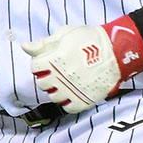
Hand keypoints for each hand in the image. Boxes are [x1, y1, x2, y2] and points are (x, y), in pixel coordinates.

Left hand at [21, 17, 142, 113]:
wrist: (116, 50)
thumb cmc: (90, 39)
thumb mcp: (64, 34)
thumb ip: (44, 43)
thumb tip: (25, 47)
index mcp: (53, 59)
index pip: (34, 67)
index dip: (39, 64)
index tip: (47, 62)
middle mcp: (60, 76)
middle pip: (41, 84)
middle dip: (46, 78)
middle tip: (56, 73)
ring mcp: (72, 90)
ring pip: (54, 97)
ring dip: (56, 91)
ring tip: (65, 83)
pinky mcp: (85, 99)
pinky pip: (69, 108)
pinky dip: (68, 102)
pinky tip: (73, 93)